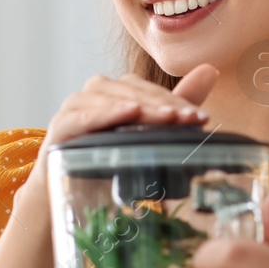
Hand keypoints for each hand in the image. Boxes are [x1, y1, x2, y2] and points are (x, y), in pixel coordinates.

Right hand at [14, 65, 218, 218]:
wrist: (62, 198)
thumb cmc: (105, 165)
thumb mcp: (145, 138)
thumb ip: (175, 105)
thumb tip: (210, 69)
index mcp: (115, 94)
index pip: (147, 89)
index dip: (175, 101)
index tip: (201, 118)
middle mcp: (93, 95)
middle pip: (129, 90)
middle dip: (162, 105)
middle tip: (188, 119)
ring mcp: (73, 109)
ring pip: (107, 98)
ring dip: (138, 106)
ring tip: (166, 117)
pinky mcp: (58, 128)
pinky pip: (81, 116)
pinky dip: (104, 113)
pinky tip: (127, 114)